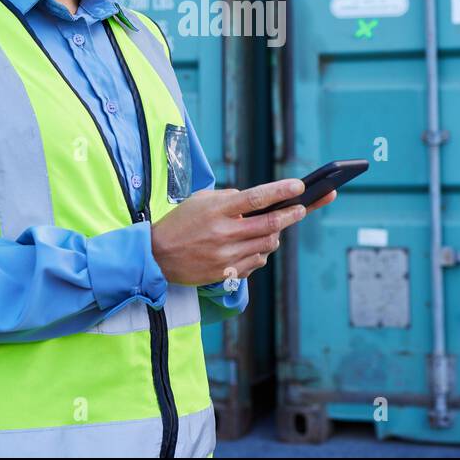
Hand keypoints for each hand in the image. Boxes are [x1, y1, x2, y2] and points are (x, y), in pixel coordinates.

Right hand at [151, 178, 329, 285]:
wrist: (158, 256)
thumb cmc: (181, 223)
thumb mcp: (201, 200)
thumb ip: (229, 198)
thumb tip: (257, 201)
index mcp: (217, 210)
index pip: (255, 198)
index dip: (280, 192)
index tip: (299, 186)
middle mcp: (223, 233)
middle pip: (268, 224)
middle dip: (291, 215)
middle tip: (301, 208)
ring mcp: (226, 256)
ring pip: (267, 244)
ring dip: (274, 234)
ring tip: (271, 228)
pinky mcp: (227, 273)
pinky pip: (257, 262)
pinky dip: (261, 252)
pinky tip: (254, 246)